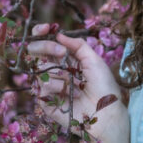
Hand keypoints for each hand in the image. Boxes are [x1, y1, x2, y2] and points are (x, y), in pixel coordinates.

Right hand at [27, 24, 127, 142]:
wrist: (106, 114)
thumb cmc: (104, 87)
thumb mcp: (94, 60)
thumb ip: (78, 45)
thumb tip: (59, 34)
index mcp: (67, 60)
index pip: (47, 43)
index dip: (42, 34)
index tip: (45, 28)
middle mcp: (56, 71)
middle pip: (36, 52)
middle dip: (45, 48)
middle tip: (61, 54)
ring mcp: (49, 87)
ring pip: (39, 69)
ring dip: (57, 73)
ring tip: (73, 83)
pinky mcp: (46, 102)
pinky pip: (40, 87)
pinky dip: (54, 87)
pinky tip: (67, 93)